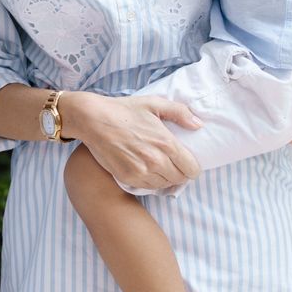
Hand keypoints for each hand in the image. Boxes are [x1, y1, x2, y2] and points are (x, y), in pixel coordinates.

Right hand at [65, 92, 203, 189]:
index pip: (192, 169)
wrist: (93, 120)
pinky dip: (151, 181)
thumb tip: (198, 125)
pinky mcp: (127, 178)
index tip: (186, 161)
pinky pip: (148, 187)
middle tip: (173, 163)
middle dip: (179, 172)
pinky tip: (146, 170)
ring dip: (165, 178)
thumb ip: (180, 113)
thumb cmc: (124, 110)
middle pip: (179, 179)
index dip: (192, 167)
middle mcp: (155, 161)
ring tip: (159, 166)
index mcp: (166, 143)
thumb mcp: (154, 103)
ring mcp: (141, 172)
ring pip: (164, 185)